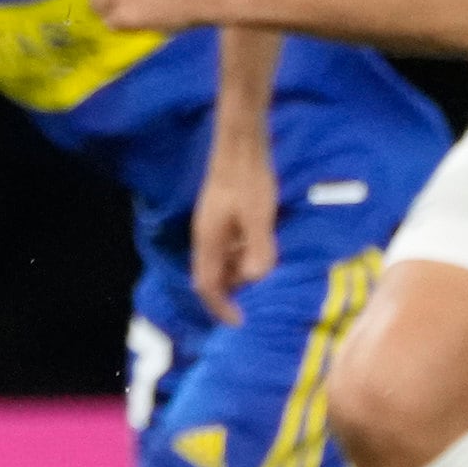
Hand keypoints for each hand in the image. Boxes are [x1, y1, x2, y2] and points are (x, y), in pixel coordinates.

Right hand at [191, 136, 276, 326]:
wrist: (240, 144)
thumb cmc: (249, 181)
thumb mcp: (259, 217)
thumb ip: (258, 249)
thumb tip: (256, 279)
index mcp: (208, 240)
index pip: (208, 285)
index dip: (222, 307)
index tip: (240, 322)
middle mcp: (205, 236)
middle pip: (211, 275)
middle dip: (229, 294)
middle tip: (255, 304)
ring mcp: (212, 224)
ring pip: (220, 261)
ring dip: (237, 275)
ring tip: (262, 282)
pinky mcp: (222, 215)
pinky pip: (228, 247)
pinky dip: (241, 258)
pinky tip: (262, 254)